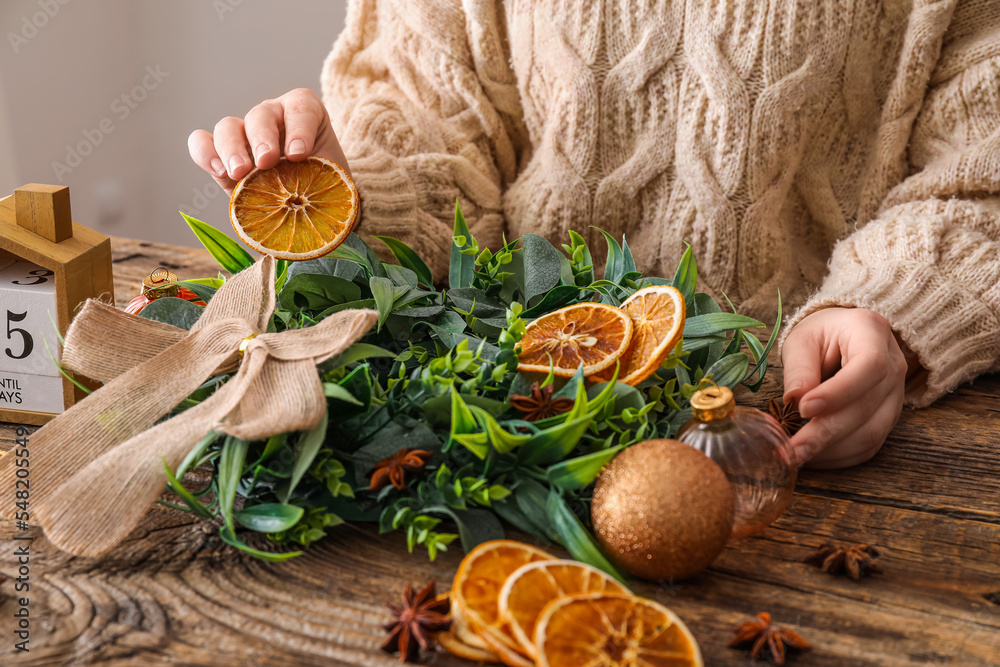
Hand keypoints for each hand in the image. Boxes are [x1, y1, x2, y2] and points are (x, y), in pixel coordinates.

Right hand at [188, 88, 350, 194]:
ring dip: (232, 148)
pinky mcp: (223, 156)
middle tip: (266, 163)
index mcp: (305, 114)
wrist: (313, 206)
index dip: (299, 128)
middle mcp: (273, 118)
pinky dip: (204, 152)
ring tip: (239, 172)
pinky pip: (203, 142)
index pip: (300, 108)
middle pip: (261, 115)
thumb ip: (326, 180)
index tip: (299, 155)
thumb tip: (316, 201)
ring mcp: (245, 135)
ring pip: (229, 127)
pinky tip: (217, 171)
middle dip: (263, 139)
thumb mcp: (335, 180)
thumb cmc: (327, 187)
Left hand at [781, 308, 907, 468]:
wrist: (844, 336)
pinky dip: (840, 456)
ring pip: (871, 432)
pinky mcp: (888, 417)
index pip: (868, 366)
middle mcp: (894, 364)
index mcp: (872, 332)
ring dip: (831, 450)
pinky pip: (870, 444)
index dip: (838, 393)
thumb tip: (795, 401)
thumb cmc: (820, 334)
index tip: (805, 409)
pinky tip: (813, 457)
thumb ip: (800, 368)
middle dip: (825, 432)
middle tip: (792, 449)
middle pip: (866, 407)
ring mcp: (896, 394)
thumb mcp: (802, 340)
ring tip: (796, 456)